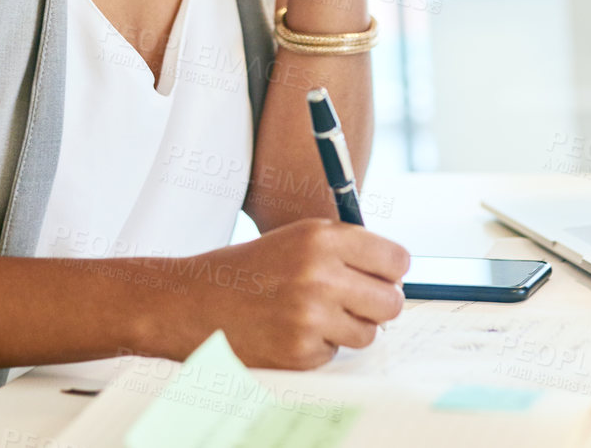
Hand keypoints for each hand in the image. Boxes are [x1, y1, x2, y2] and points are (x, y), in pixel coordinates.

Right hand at [159, 217, 408, 369]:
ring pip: (369, 333)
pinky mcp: (301, 351)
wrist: (193, 302)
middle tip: (354, 302)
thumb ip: (346, 250)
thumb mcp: (297, 239)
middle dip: (377, 305)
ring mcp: (311, 316)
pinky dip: (319, 346)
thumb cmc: (248, 270)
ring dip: (348, 328)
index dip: (391, 271)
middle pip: (392, 302)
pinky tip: (290, 331)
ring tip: (313, 314)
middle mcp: (320, 274)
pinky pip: (337, 353)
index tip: (380, 276)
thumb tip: (396, 274)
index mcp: (322, 237)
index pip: (396, 259)